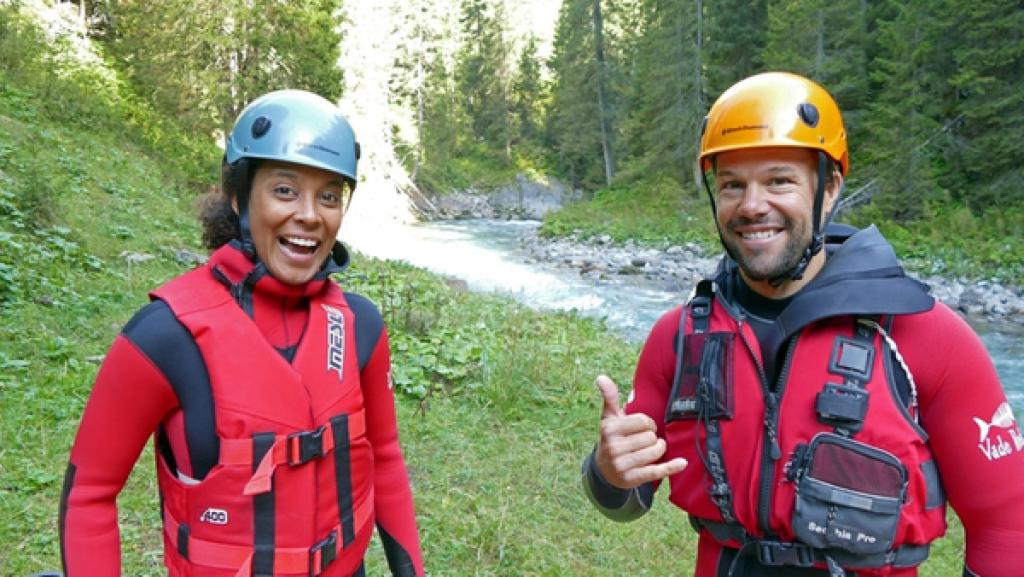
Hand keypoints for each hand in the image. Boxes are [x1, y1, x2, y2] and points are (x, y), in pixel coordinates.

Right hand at [594, 374, 686, 488]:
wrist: (604, 470)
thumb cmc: (612, 437)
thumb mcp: (609, 418)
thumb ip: (609, 397)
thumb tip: (600, 377)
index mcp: (609, 429)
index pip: (643, 421)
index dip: (648, 423)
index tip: (642, 427)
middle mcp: (613, 447)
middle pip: (651, 437)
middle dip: (652, 437)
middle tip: (643, 441)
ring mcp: (622, 465)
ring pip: (656, 452)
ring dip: (658, 449)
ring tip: (650, 449)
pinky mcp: (632, 479)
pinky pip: (657, 471)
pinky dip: (671, 467)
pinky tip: (682, 463)